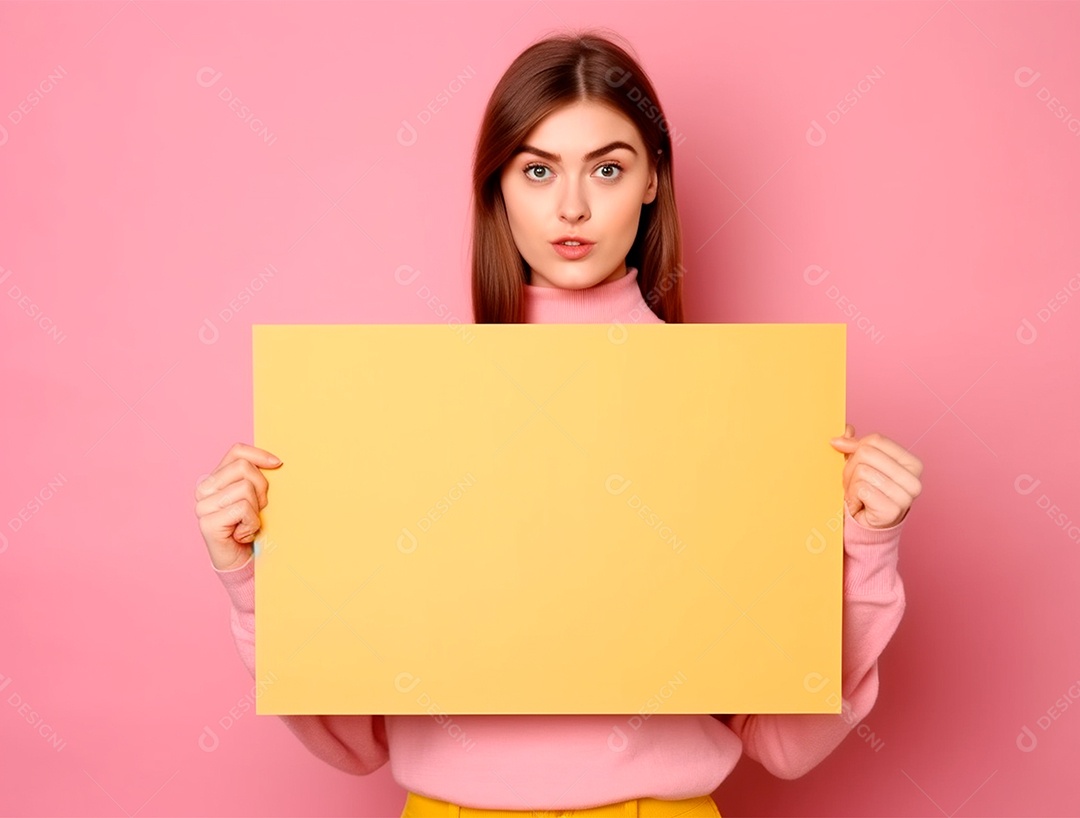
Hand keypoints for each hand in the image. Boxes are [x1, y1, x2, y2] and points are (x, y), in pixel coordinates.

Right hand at [194, 442, 282, 570]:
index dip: (259, 454)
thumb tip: (275, 461)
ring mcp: (202, 506)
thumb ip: (255, 477)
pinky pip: (243, 509)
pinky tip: (243, 534)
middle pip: (244, 467)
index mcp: (214, 478)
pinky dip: (252, 523)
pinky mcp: (207, 522)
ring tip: (248, 523)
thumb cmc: (250, 527)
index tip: (278, 463)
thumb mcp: (255, 497)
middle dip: (261, 487)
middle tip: (258, 508)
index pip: (237, 451)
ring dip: (256, 510)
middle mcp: (203, 489)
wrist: (242, 562)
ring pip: (245, 488)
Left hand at [829, 424, 922, 528]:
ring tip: (859, 496)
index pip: (876, 440)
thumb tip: (844, 431)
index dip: (855, 448)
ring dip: (851, 485)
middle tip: (855, 484)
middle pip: (867, 453)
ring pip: (863, 471)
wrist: (865, 527)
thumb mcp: (858, 464)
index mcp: (912, 463)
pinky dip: (853, 497)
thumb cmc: (864, 494)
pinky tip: (860, 506)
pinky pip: (862, 489)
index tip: (851, 461)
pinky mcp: (893, 510)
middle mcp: (914, 479)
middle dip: (851, 468)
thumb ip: (854, 445)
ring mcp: (906, 496)